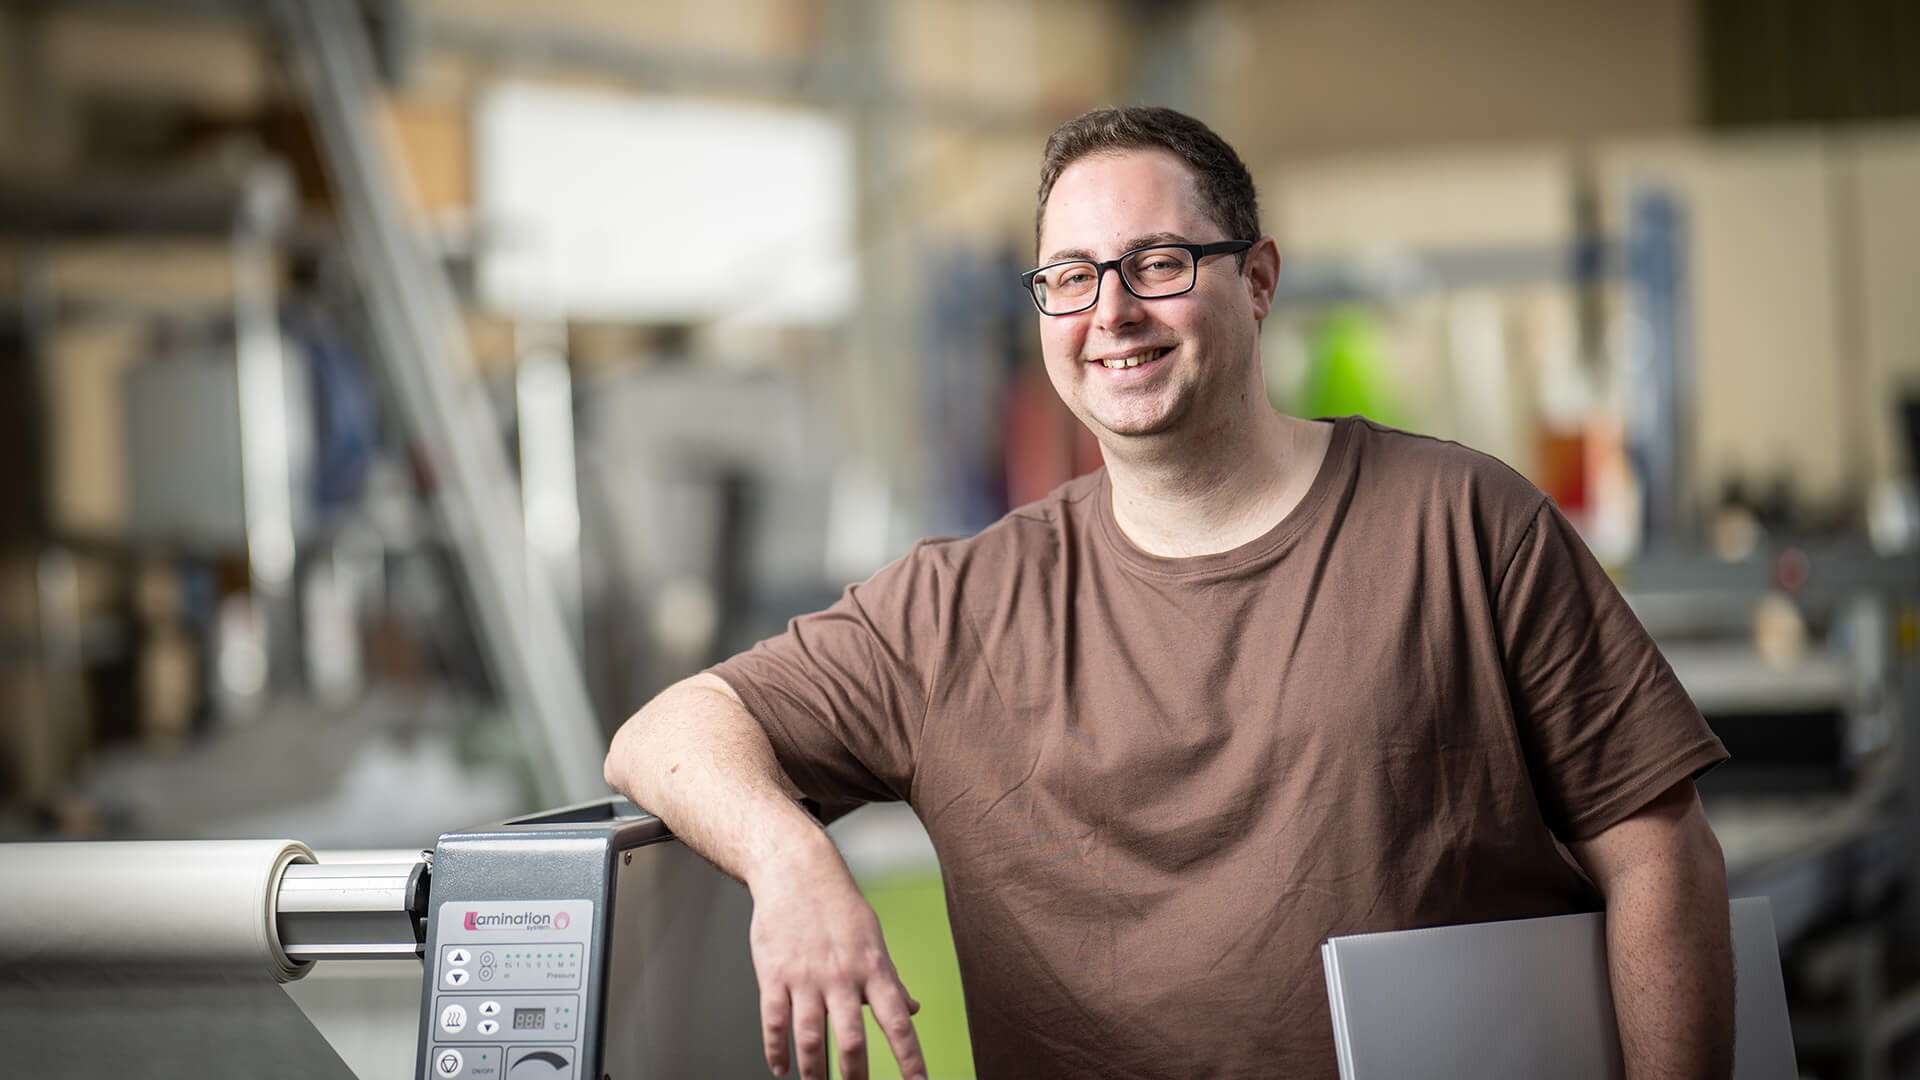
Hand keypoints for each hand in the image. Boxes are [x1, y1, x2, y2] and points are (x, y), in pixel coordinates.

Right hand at [749, 861, 925, 1079]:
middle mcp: (841, 976)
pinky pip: (774, 1022)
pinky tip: (781, 1068)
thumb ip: (891, 979)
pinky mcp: (773, 975)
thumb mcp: (874, 939)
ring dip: (815, 1072)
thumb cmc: (838, 906)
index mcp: (872, 968)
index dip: (909, 1057)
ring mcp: (805, 977)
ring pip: (810, 1038)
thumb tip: (912, 1009)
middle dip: (856, 1077)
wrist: (796, 872)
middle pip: (851, 1040)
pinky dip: (776, 1051)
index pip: (897, 1022)